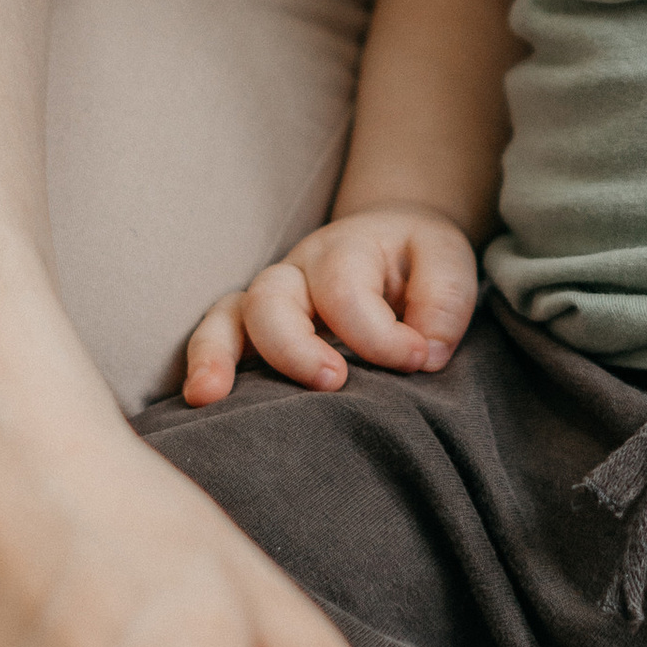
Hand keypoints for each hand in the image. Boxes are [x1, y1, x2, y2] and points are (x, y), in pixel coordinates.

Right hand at [182, 204, 479, 404]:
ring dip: (216, 356)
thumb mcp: (448, 262)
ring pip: (227, 318)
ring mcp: (269, 301)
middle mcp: (296, 271)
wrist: (392, 241)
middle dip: (294, 345)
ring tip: (208, 397)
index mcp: (345, 250)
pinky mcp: (255, 331)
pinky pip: (216, 342)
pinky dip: (202, 368)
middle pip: (271, 299)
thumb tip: (425, 354)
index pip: (346, 293)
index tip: (421, 359)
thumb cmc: (418, 259)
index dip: (381, 336)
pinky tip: (198, 405)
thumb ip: (443, 302)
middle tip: (333, 381)